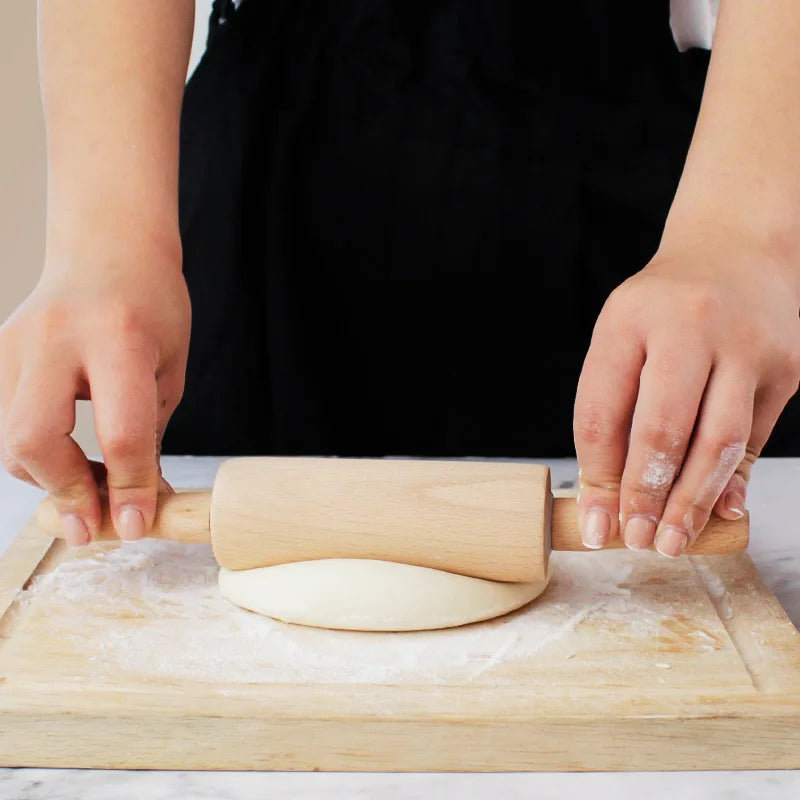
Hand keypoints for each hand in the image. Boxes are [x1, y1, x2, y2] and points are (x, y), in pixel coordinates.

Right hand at [0, 241, 189, 545]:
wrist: (107, 249)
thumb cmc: (151, 307)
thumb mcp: (168, 369)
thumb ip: (148, 434)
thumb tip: (135, 502)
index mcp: (119, 339)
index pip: (120, 432)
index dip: (128, 489)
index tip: (134, 526)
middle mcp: (57, 339)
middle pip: (36, 439)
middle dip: (64, 493)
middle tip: (91, 528)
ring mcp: (16, 344)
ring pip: (10, 439)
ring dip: (48, 478)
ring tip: (88, 488)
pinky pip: (5, 423)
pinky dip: (34, 453)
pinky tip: (66, 456)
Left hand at [573, 230, 799, 555]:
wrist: (736, 251)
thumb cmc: (663, 309)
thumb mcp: (621, 339)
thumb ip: (612, 411)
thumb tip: (611, 501)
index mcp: (628, 318)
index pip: (601, 412)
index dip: (597, 475)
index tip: (597, 520)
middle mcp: (688, 324)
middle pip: (662, 430)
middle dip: (646, 496)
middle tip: (637, 539)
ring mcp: (745, 344)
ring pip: (717, 442)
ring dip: (692, 502)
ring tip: (671, 541)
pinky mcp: (785, 366)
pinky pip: (753, 437)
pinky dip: (732, 480)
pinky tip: (718, 511)